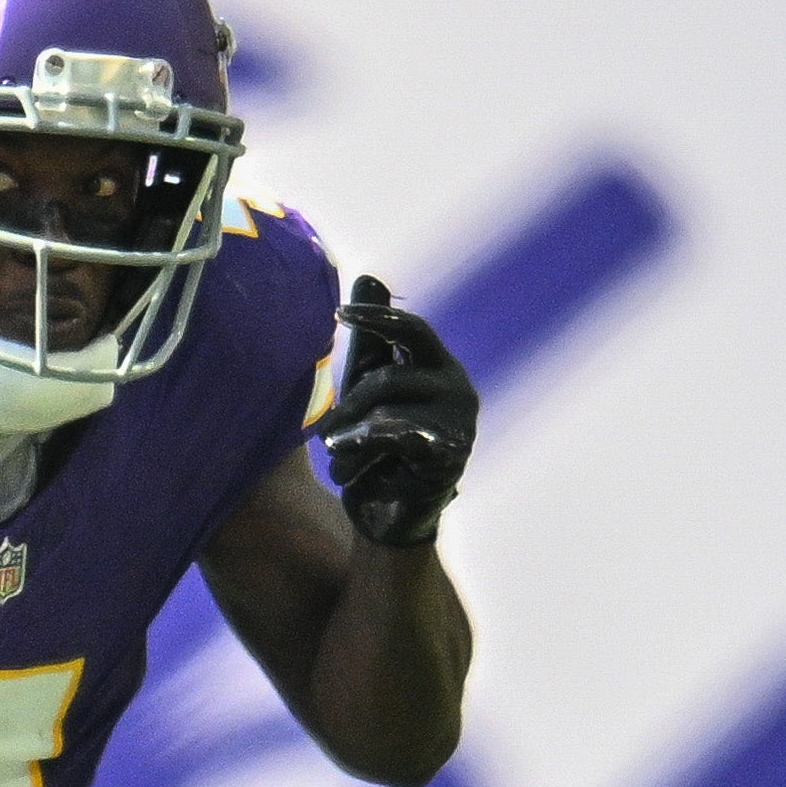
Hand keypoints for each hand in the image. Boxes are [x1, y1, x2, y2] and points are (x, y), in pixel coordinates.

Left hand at [321, 276, 477, 549]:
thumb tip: (367, 275)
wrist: (390, 511)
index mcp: (437, 366)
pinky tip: (348, 462)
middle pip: (391, 377)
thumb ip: (369, 340)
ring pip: (389, 412)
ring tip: (338, 461)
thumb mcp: (368, 387)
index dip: (378, 318)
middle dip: (350, 404)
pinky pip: (399, 438)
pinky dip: (365, 450)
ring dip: (351, 440)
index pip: (412, 330)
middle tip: (325, 434)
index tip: (338, 313)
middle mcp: (457, 388)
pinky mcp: (451, 454)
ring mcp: (460, 422)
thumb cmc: (379, 445)